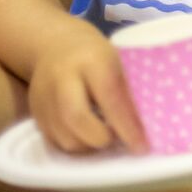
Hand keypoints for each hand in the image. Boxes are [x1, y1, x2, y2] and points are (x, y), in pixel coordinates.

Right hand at [27, 27, 144, 154]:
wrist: (54, 45)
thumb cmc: (98, 55)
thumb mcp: (118, 59)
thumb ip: (131, 87)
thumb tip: (156, 121)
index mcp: (91, 60)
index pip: (109, 97)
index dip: (127, 125)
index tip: (142, 146)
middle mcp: (62, 79)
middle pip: (77, 119)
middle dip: (103, 138)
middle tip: (120, 141)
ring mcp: (44, 97)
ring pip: (65, 137)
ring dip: (89, 146)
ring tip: (106, 137)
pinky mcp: (35, 114)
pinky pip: (55, 141)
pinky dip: (76, 145)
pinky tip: (89, 136)